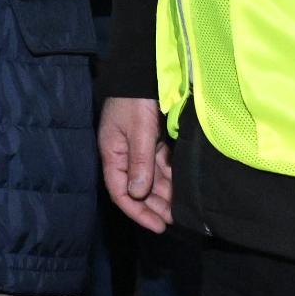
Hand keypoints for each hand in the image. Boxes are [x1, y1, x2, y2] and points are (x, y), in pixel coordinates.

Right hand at [99, 95, 172, 233]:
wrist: (143, 69)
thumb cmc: (136, 99)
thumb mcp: (138, 130)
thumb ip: (140, 162)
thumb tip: (138, 194)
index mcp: (112, 153)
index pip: (121, 192)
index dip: (138, 212)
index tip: (158, 226)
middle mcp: (124, 154)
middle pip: (137, 189)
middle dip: (154, 206)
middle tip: (174, 221)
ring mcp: (138, 147)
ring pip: (151, 178)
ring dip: (164, 194)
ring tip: (181, 209)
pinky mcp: (151, 139)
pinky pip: (160, 164)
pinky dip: (169, 177)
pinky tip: (181, 187)